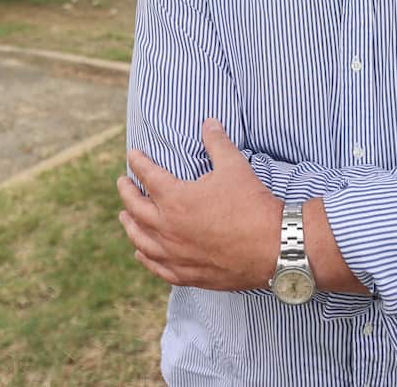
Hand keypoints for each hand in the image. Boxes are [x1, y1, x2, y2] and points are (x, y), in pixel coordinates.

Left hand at [118, 118, 283, 290]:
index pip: (148, 175)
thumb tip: (209, 122)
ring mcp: (175, 254)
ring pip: (141, 240)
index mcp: (175, 198)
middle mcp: (168, 228)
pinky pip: (157, 267)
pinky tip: (141, 252)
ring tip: (124, 217)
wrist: (273, 246)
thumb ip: (217, 143)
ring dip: (130, 225)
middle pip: (136, 208)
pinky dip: (145, 257)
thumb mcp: (234, 166)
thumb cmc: (252, 204)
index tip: (133, 155)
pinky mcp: (187, 273)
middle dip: (127, 193)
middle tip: (123, 183)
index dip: (138, 163)